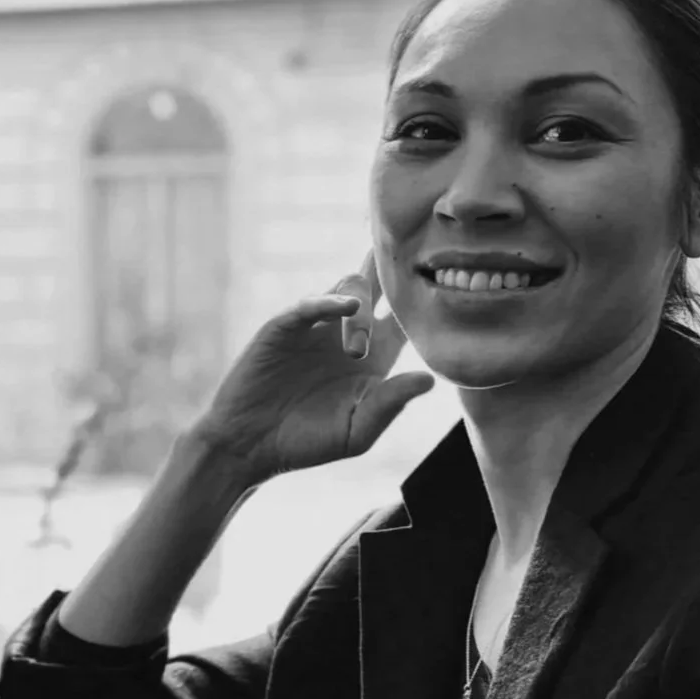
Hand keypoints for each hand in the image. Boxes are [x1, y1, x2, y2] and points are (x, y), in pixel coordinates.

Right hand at [189, 251, 433, 486]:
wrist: (251, 446)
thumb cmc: (308, 442)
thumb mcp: (358, 431)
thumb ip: (391, 404)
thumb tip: (429, 380)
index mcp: (375, 357)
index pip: (405, 319)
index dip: (423, 301)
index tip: (447, 282)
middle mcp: (348, 334)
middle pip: (380, 289)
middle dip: (395, 270)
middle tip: (417, 252)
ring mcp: (316, 327)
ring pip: (349, 289)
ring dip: (361, 304)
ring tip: (357, 344)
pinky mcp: (284, 328)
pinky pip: (309, 306)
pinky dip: (328, 300)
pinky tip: (345, 306)